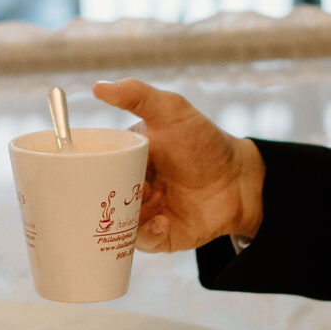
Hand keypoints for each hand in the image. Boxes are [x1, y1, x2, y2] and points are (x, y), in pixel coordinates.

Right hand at [91, 81, 263, 250]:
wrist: (240, 179)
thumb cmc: (204, 142)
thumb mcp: (171, 111)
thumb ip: (137, 95)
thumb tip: (98, 87)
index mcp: (125, 159)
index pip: (95, 167)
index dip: (90, 171)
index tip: (94, 171)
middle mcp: (129, 187)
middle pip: (101, 198)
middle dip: (107, 198)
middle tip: (127, 189)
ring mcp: (142, 213)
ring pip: (116, 223)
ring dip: (129, 216)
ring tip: (153, 201)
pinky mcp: (158, 236)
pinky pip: (141, 242)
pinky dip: (148, 234)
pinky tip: (162, 222)